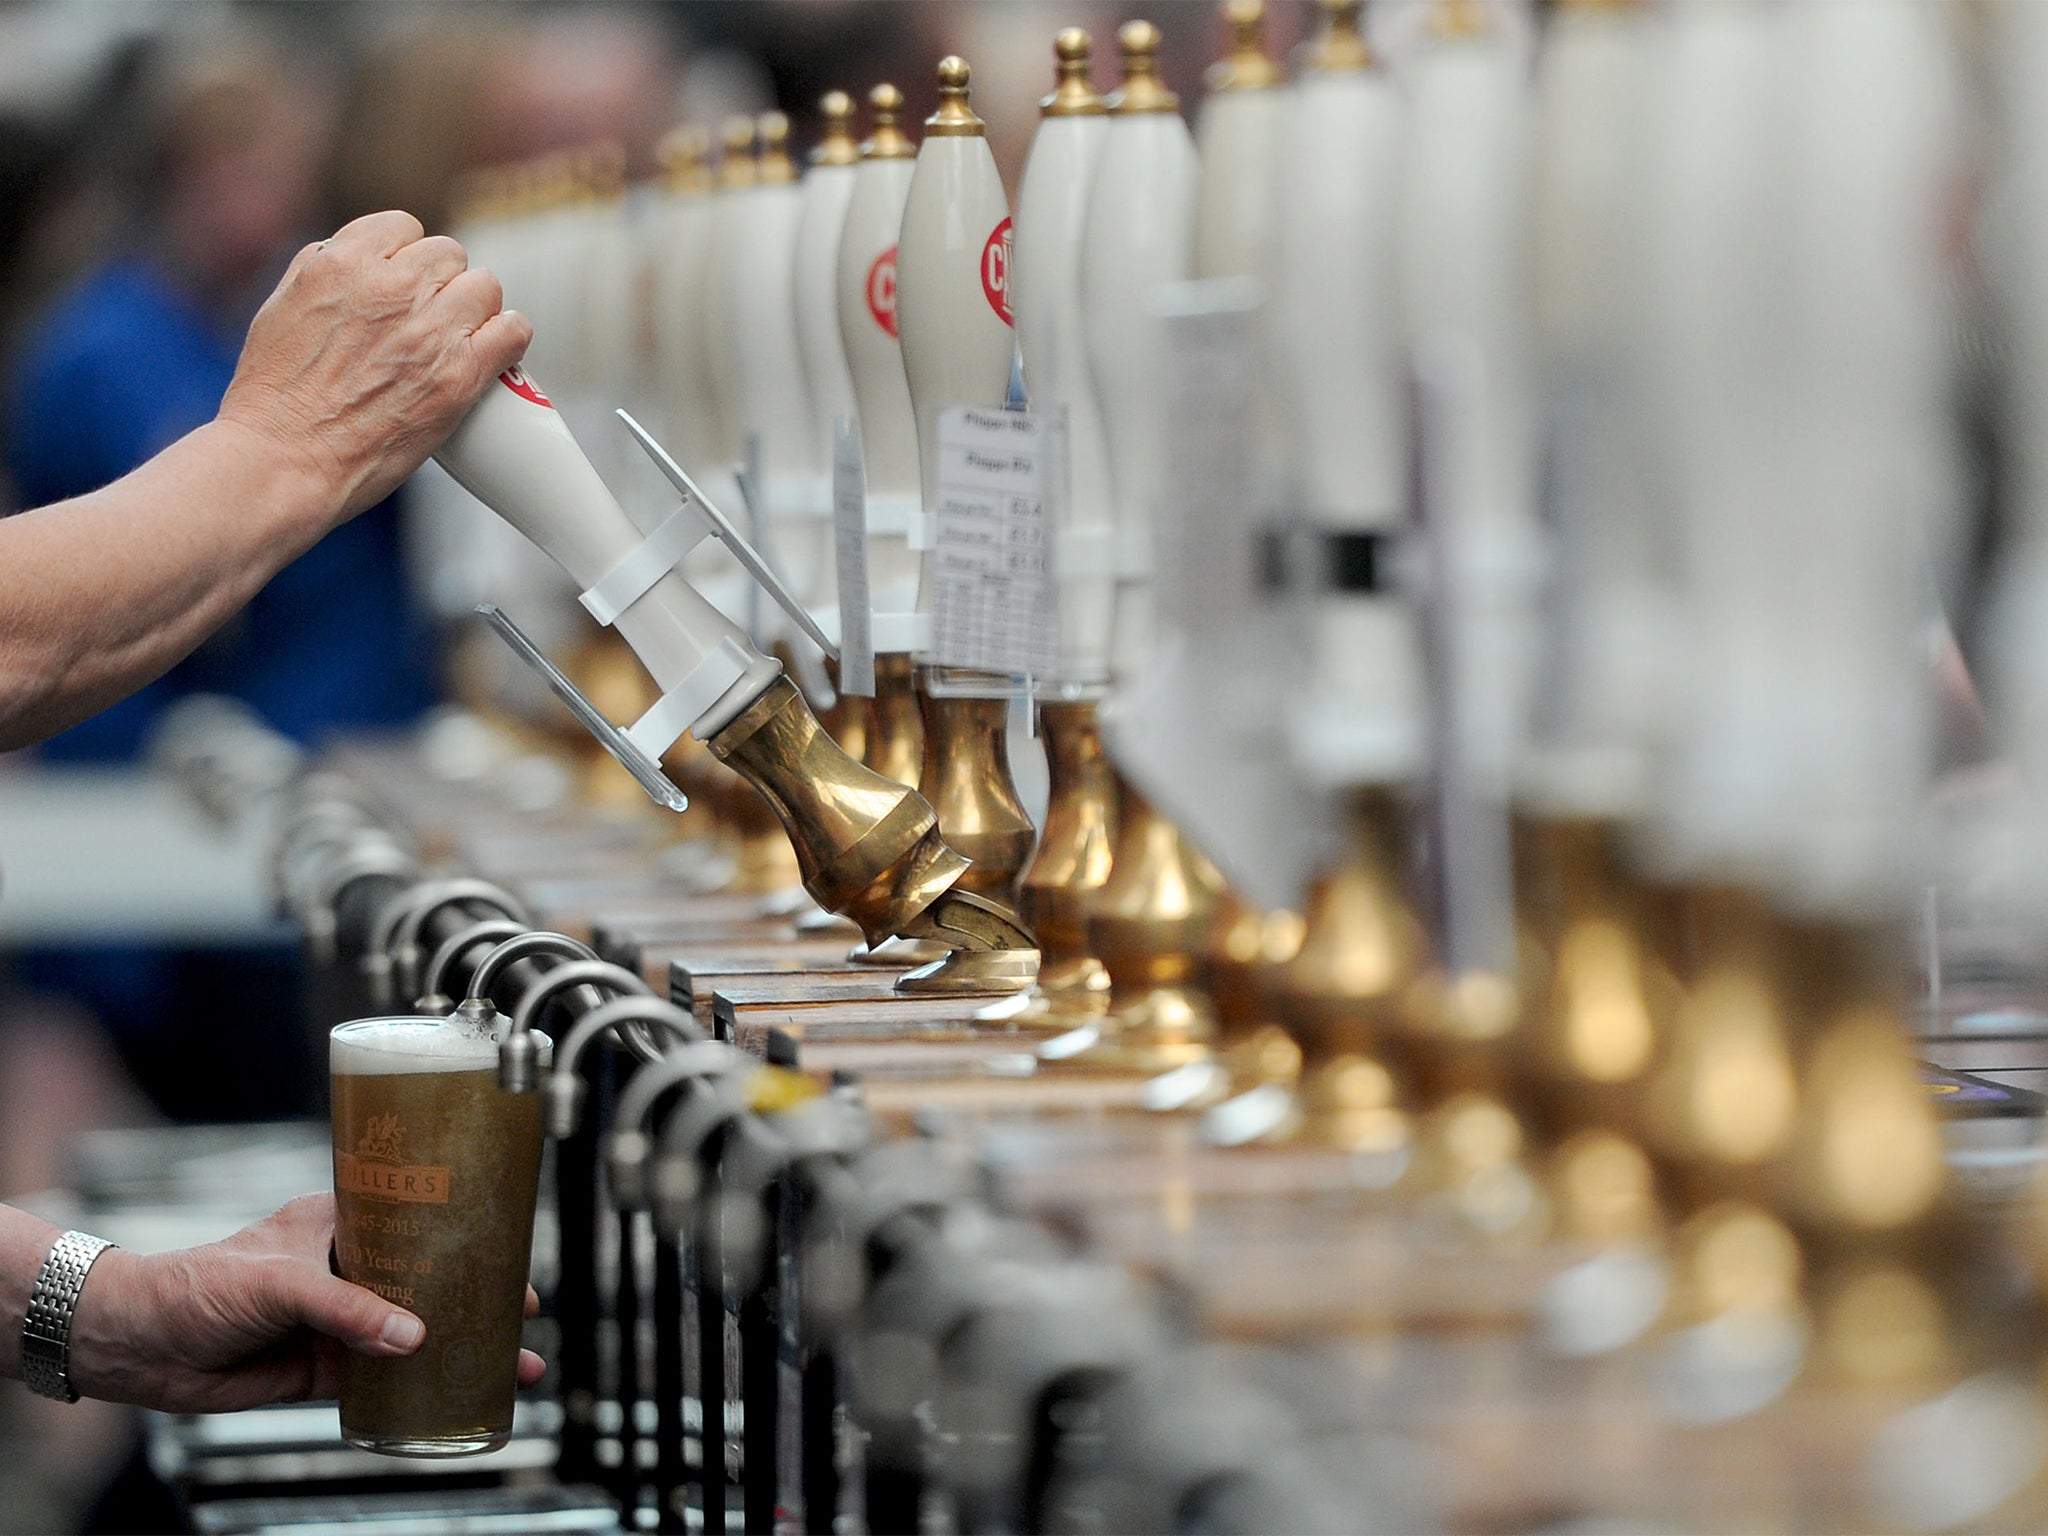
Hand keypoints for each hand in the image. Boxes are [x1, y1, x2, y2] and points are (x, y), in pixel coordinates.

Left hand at [66, 1193, 544, 1413]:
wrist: (137, 1345)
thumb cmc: (200, 1285)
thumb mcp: (280, 1282)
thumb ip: (346, 1309)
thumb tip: (413, 1338)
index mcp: (341, 1223)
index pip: (418, 1223)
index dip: (466, 1239)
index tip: (510, 1258)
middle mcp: (347, 1269)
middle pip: (427, 1281)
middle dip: (478, 1300)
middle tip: (525, 1316)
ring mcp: (338, 1321)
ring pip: (413, 1334)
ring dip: (458, 1350)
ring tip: (512, 1368)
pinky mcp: (323, 1369)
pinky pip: (382, 1381)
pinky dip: (418, 1390)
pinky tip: (453, 1398)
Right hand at [217, 211, 533, 525]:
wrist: (284, 460)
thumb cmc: (273, 397)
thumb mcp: (280, 307)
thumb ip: (321, 271)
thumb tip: (357, 256)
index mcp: (341, 263)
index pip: (403, 228)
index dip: (406, 256)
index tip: (405, 284)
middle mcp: (390, 288)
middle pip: (448, 255)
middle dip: (441, 283)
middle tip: (430, 320)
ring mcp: (430, 331)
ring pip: (485, 287)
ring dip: (476, 310)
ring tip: (460, 339)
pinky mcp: (459, 376)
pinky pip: (513, 331)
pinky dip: (510, 337)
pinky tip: (498, 351)